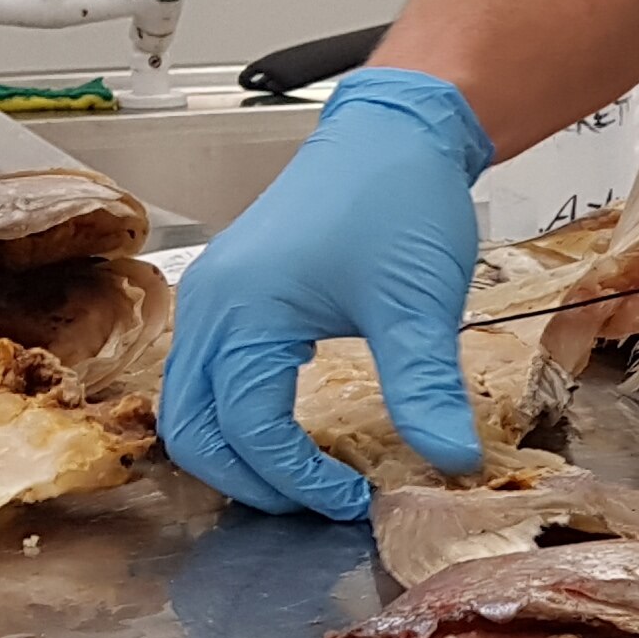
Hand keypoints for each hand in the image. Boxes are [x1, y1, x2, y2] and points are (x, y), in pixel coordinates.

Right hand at [159, 68, 492, 521]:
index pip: (247, 430)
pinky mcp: (229, 295)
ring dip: (235, 455)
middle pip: (192, 432)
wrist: (393, 131)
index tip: (353, 501)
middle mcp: (209, 306)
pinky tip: (289, 434)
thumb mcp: (418, 303)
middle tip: (318, 506)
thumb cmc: (398, 199)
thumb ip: (426, 389)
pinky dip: (233, 419)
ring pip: (189, 408)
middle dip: (250, 482)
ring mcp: (211, 298)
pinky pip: (204, 378)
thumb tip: (450, 461)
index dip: (297, 481)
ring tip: (304, 480)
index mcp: (243, 311)